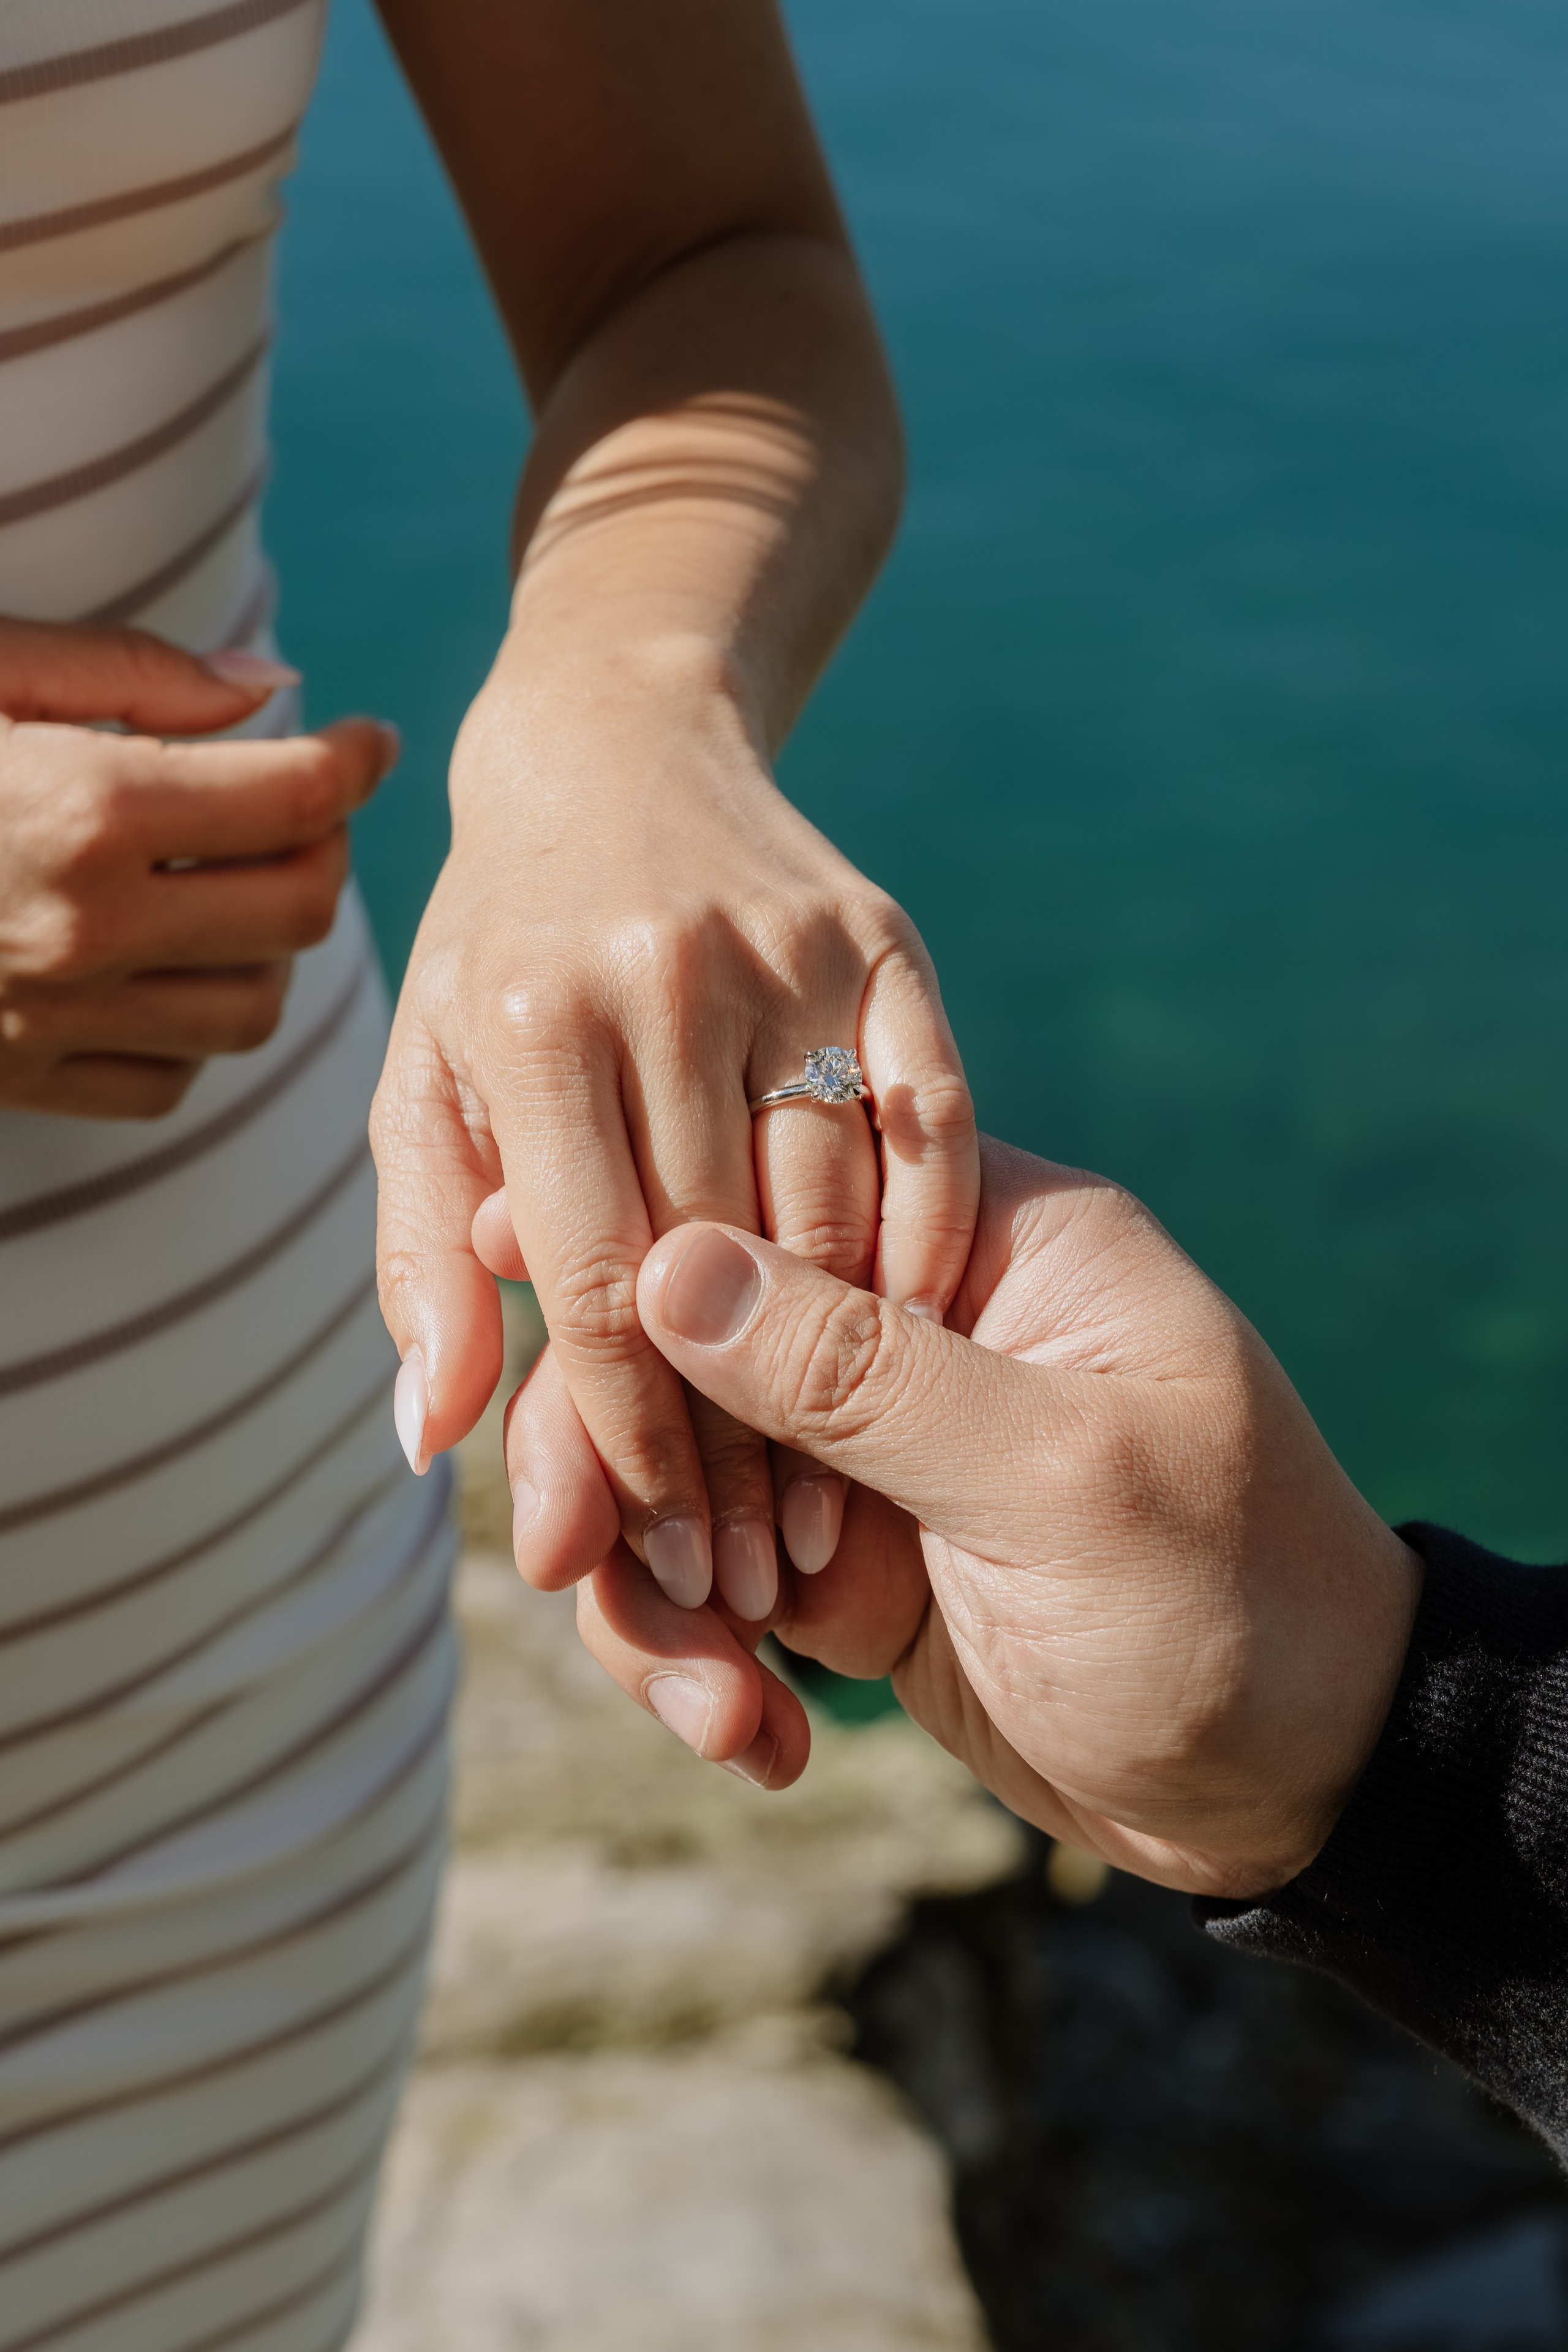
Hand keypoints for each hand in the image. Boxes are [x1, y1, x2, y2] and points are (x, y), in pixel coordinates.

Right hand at [0, 619, 396, 1117]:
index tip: (363, 737)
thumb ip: (133, 674)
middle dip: (321, 849)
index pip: (297, 795)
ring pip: (252, 1010)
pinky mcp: (16, 1077)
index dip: (354, 758)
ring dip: (267, 947)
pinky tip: (160, 966)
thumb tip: (275, 689)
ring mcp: (49, 1017)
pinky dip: (191, 1029)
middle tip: (300, 805)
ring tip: (232, 886)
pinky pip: (167, 1080)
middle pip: (299, 909)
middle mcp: (83, 928)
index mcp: (83, 809)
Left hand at [372, 640, 976, 1615]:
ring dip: (844, 1374)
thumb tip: (428, 1440)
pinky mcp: (887, 940)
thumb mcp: (424, 1086)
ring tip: (836, 1507)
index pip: (588, 1274)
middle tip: (753, 1577)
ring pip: (833, 1202)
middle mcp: (660, 976)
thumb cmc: (500, 957)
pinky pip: (934, 1118)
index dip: (628, 1435)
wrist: (611, 751)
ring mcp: (788, 950)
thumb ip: (422, 1257)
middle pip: (714, 1262)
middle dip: (735, 1442)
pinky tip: (925, 1349)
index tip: (659, 1557)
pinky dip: (935, 1239)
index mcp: (528, 1018)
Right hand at [541, 1136, 1421, 1898]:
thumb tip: (666, 1267)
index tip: (498, 1267)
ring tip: (719, 1717)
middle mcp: (907, 1321)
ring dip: (653, 1599)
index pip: (768, 1182)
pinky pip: (705, 1584)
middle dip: (611, 1453)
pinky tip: (759, 1744)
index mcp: (982, 1235)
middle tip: (563, 1558)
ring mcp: (861, 1445)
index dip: (627, 1231)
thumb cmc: (1233, 1602)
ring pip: (671, 1470)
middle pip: (680, 1333)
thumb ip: (864, 1375)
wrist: (1300, 1781)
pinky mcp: (835, 1560)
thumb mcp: (1062, 1481)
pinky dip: (702, 1666)